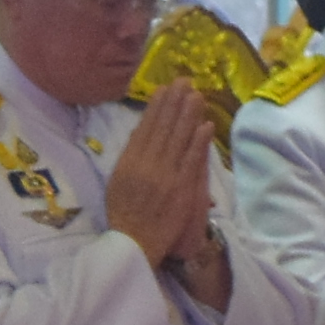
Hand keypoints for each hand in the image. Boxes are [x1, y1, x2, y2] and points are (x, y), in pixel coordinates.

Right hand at [103, 82, 215, 272]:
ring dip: (188, 115)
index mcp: (127, 163)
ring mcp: (164, 176)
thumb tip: (142, 137)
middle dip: (174, 103)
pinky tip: (205, 124)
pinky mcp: (180, 189)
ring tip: (197, 94)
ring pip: (178, 139)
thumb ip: (130, 160)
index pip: (145, 129)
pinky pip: (191, 161)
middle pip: (162, 128)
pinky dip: (198, 142)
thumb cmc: (125, 215)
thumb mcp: (118, 183)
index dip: (156, 108)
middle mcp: (145, 165)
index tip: (165, 89)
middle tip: (184, 81)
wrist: (133, 243)